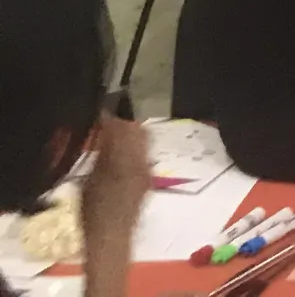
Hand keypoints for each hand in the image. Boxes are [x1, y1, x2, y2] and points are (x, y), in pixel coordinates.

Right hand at [77, 112, 148, 296]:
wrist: (112, 238)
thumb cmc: (92, 214)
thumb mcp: (87, 182)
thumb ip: (98, 156)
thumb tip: (102, 135)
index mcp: (121, 161)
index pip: (121, 128)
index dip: (110, 118)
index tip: (100, 113)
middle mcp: (140, 161)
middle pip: (138, 129)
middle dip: (124, 122)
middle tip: (108, 123)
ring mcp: (148, 169)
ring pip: (145, 139)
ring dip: (132, 133)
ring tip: (115, 136)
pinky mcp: (150, 178)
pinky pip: (146, 153)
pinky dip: (136, 147)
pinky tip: (122, 154)